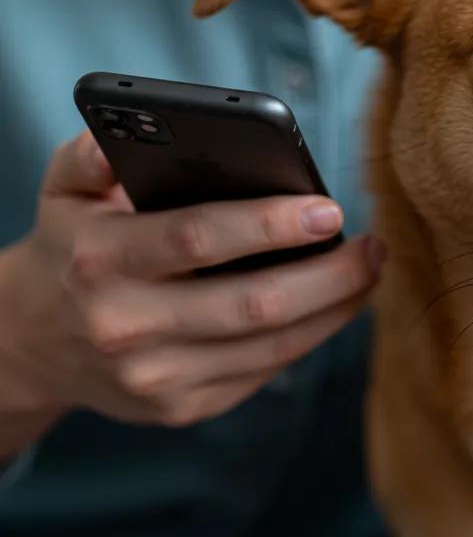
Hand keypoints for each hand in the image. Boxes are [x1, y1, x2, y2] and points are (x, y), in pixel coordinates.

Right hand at [0, 130, 383, 444]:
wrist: (32, 342)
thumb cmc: (72, 245)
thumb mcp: (65, 189)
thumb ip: (94, 152)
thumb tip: (140, 127)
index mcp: (101, 259)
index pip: (197, 237)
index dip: (270, 224)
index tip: (331, 208)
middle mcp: (125, 327)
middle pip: (253, 304)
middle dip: (330, 275)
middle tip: (375, 245)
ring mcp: (154, 378)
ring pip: (271, 347)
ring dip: (335, 308)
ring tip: (370, 270)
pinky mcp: (181, 409)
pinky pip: (264, 373)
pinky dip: (310, 337)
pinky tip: (335, 306)